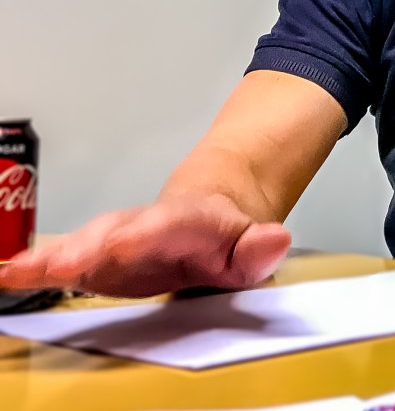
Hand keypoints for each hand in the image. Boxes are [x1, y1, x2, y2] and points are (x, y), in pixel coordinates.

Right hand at [0, 194, 288, 297]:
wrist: (210, 213)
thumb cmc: (228, 238)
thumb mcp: (254, 244)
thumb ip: (259, 248)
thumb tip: (273, 240)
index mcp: (187, 221)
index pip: (165, 225)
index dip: (142, 235)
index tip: (118, 245)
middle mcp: (145, 226)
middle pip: (113, 231)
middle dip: (85, 247)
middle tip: (54, 265)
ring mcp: (118, 240)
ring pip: (85, 243)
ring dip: (53, 258)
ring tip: (18, 272)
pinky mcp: (99, 259)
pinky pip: (68, 262)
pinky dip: (38, 269)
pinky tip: (11, 276)